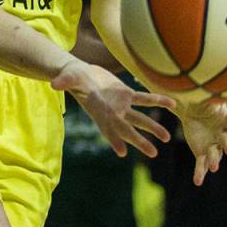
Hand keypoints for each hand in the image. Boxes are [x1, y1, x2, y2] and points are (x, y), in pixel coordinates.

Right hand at [51, 60, 174, 157]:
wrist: (81, 73)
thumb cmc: (73, 77)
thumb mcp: (69, 78)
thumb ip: (64, 81)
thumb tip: (54, 83)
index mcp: (99, 112)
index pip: (106, 129)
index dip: (114, 140)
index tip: (121, 153)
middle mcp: (112, 113)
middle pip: (127, 130)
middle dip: (140, 141)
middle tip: (152, 153)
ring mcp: (121, 106)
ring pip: (140, 118)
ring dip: (153, 127)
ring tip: (166, 137)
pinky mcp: (127, 94)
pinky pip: (145, 99)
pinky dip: (158, 101)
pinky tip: (172, 104)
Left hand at [175, 100, 226, 185]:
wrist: (194, 112)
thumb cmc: (201, 101)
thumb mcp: (201, 95)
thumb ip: (202, 93)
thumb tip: (199, 80)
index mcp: (225, 117)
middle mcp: (223, 133)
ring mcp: (215, 145)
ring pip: (216, 154)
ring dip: (215, 160)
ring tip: (214, 167)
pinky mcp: (204, 154)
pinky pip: (203, 164)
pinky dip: (200, 172)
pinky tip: (197, 181)